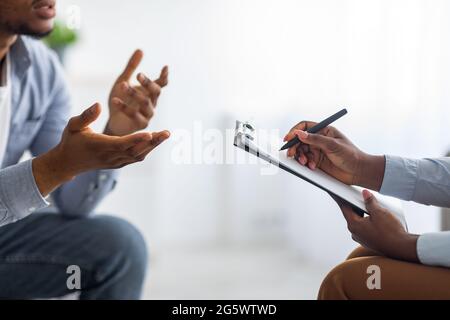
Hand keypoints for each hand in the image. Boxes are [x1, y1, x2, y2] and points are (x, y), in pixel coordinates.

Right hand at [33, 103, 169, 195]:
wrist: (68, 163)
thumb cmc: (71, 140)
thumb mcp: (73, 125)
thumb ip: (86, 116)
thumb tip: (98, 105)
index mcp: (99, 146)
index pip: (121, 143)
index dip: (136, 139)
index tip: (150, 133)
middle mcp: (110, 156)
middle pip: (135, 150)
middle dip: (152, 142)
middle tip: (167, 132)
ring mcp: (115, 162)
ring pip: (138, 155)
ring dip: (153, 146)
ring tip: (166, 134)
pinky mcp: (119, 164)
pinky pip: (136, 158)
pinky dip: (147, 149)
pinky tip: (156, 140)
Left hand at [106, 49, 168, 135]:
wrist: (112, 122)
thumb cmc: (120, 101)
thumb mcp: (123, 81)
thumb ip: (131, 67)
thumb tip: (141, 50)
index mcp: (149, 93)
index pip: (161, 84)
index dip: (164, 76)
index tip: (165, 67)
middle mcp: (152, 103)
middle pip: (155, 92)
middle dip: (148, 83)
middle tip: (138, 75)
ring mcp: (148, 114)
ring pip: (145, 102)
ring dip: (134, 93)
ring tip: (122, 85)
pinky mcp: (140, 124)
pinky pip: (134, 115)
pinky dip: (124, 107)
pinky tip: (115, 100)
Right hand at [283, 121, 384, 189]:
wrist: (358, 171)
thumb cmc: (351, 155)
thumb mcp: (333, 145)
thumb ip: (315, 139)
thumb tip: (300, 134)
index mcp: (324, 131)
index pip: (305, 127)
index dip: (295, 131)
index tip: (289, 138)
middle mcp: (320, 140)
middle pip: (300, 140)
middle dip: (295, 147)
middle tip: (292, 153)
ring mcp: (318, 150)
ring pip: (301, 151)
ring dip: (300, 156)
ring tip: (305, 162)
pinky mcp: (317, 161)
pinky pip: (305, 160)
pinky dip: (306, 163)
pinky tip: (312, 166)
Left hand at [336, 190, 418, 261]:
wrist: (402, 248)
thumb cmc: (390, 232)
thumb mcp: (379, 212)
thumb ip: (370, 202)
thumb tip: (365, 194)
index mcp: (354, 225)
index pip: (345, 208)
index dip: (342, 199)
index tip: (337, 193)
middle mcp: (355, 233)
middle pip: (352, 215)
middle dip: (354, 205)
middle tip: (356, 196)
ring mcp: (362, 238)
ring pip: (360, 222)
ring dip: (363, 213)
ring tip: (370, 206)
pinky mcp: (370, 241)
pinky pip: (366, 228)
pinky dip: (368, 221)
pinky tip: (376, 217)